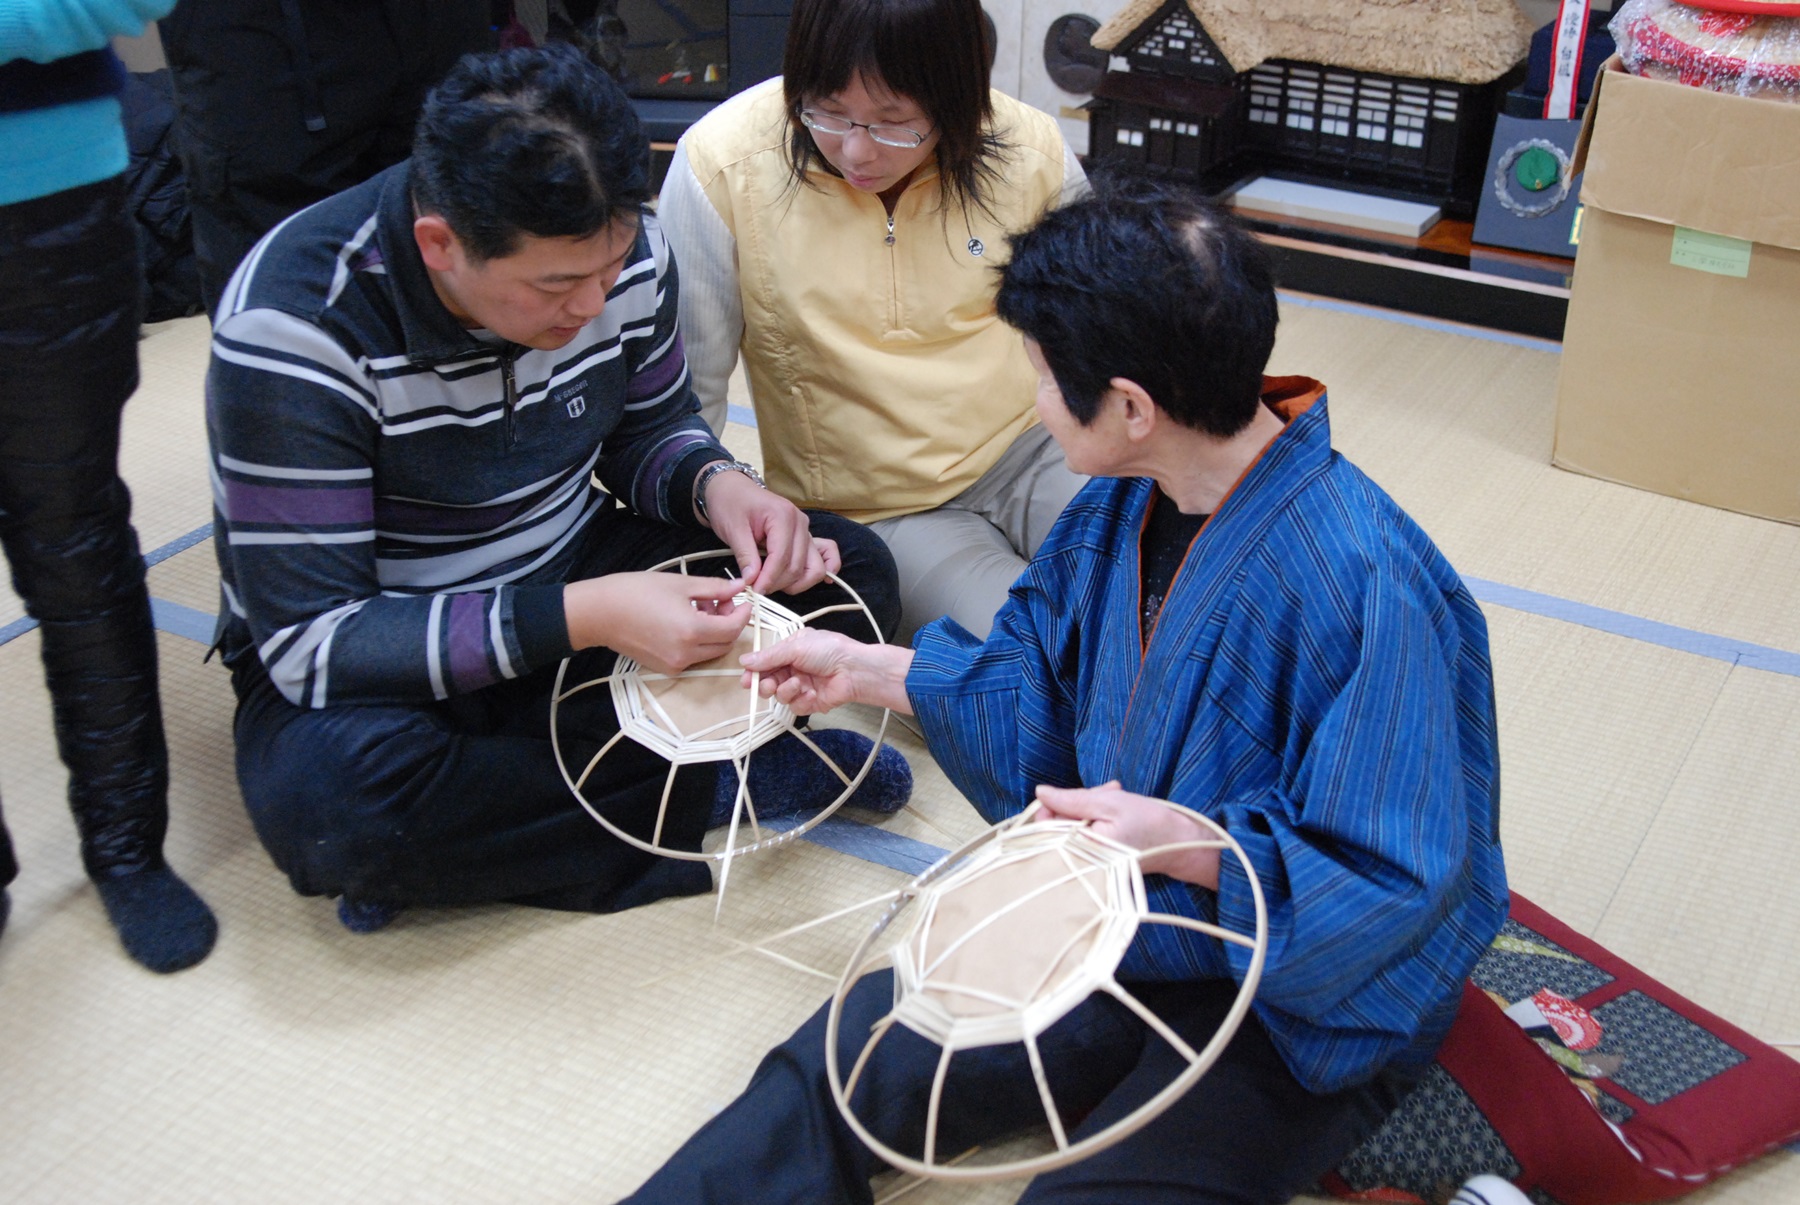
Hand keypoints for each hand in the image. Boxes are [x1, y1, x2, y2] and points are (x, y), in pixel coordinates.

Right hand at [564, 571, 750, 674]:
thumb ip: (714, 588)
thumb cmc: (635, 592)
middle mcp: (686, 654)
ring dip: (714, 632)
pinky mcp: (665, 669)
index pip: (733, 628)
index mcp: (692, 631)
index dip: (743, 613)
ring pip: (710, 651)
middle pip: (726, 643)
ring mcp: (675, 665)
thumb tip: (739, 588)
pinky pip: (693, 657)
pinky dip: (698, 641)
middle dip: (729, 622)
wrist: (599, 613)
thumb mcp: (680, 584)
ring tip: (698, 608)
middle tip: (719, 600)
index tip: (743, 600)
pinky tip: (685, 621)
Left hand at [701, 467, 839, 595]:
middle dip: (779, 583)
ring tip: (774, 585)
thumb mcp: (732, 529)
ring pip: (815, 567)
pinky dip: (824, 571)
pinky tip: (808, 581)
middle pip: (799, 566)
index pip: (782, 557)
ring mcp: (806, 531)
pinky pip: (825, 556)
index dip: (769, 578)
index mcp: (784, 516)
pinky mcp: (806, 538)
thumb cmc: (730, 504)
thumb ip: (745, 556)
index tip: (754, 590)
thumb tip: (752, 581)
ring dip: (797, 583)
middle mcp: (801, 524)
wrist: (732, 489)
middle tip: (758, 589)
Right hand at [738, 629, 915, 714]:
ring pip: (779, 696)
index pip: (765, 663)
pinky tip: (812, 692)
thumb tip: (744, 661)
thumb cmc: (830, 650)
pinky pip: (794, 707)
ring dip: (786, 691)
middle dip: (765, 685)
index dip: (754, 672)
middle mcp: (793, 668)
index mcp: (790, 651)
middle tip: (768, 685)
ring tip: (798, 684)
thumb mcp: (796, 647)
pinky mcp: (809, 702)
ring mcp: (801, 686)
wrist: (855, 670)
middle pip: (768, 682)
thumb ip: (769, 657)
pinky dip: (801, 700)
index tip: (746, 680)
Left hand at [1033, 782, 1221, 887]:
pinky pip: (1086, 831)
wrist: (1179, 843)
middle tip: (1104, 792)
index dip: (1054, 806)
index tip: (1075, 796)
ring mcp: (1090, 860)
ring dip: (1090, 805)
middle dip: (1078, 802)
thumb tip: (1040, 793)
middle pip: (1059, 824)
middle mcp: (1082, 861)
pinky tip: (1114, 807)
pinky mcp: (1099, 857)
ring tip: (1114, 797)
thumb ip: (1070, 800)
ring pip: (1074, 824)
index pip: (1045, 828)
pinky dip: (1097, 816)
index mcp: (1080, 850)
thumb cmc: (1148, 823)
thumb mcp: (1108, 803)